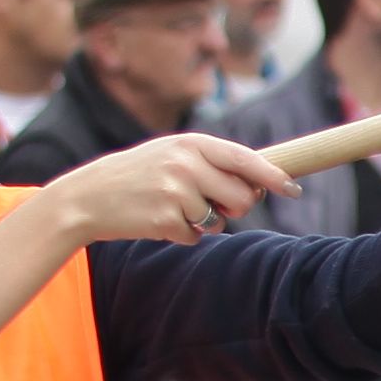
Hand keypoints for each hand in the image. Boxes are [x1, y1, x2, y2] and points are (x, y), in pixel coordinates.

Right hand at [42, 130, 297, 247]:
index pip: (245, 159)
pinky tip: (156, 219)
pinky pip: (195, 236)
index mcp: (191, 143)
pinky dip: (182, 234)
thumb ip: (212, 164)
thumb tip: (260, 185)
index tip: (294, 188)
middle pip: (243, 197)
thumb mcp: (171, 155)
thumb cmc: (137, 176)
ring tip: (172, 207)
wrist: (87, 196)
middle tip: (210, 203)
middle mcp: (186, 163)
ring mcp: (176, 191)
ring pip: (220, 220)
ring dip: (205, 221)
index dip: (274, 176)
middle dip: (236, 207)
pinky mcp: (166, 219)